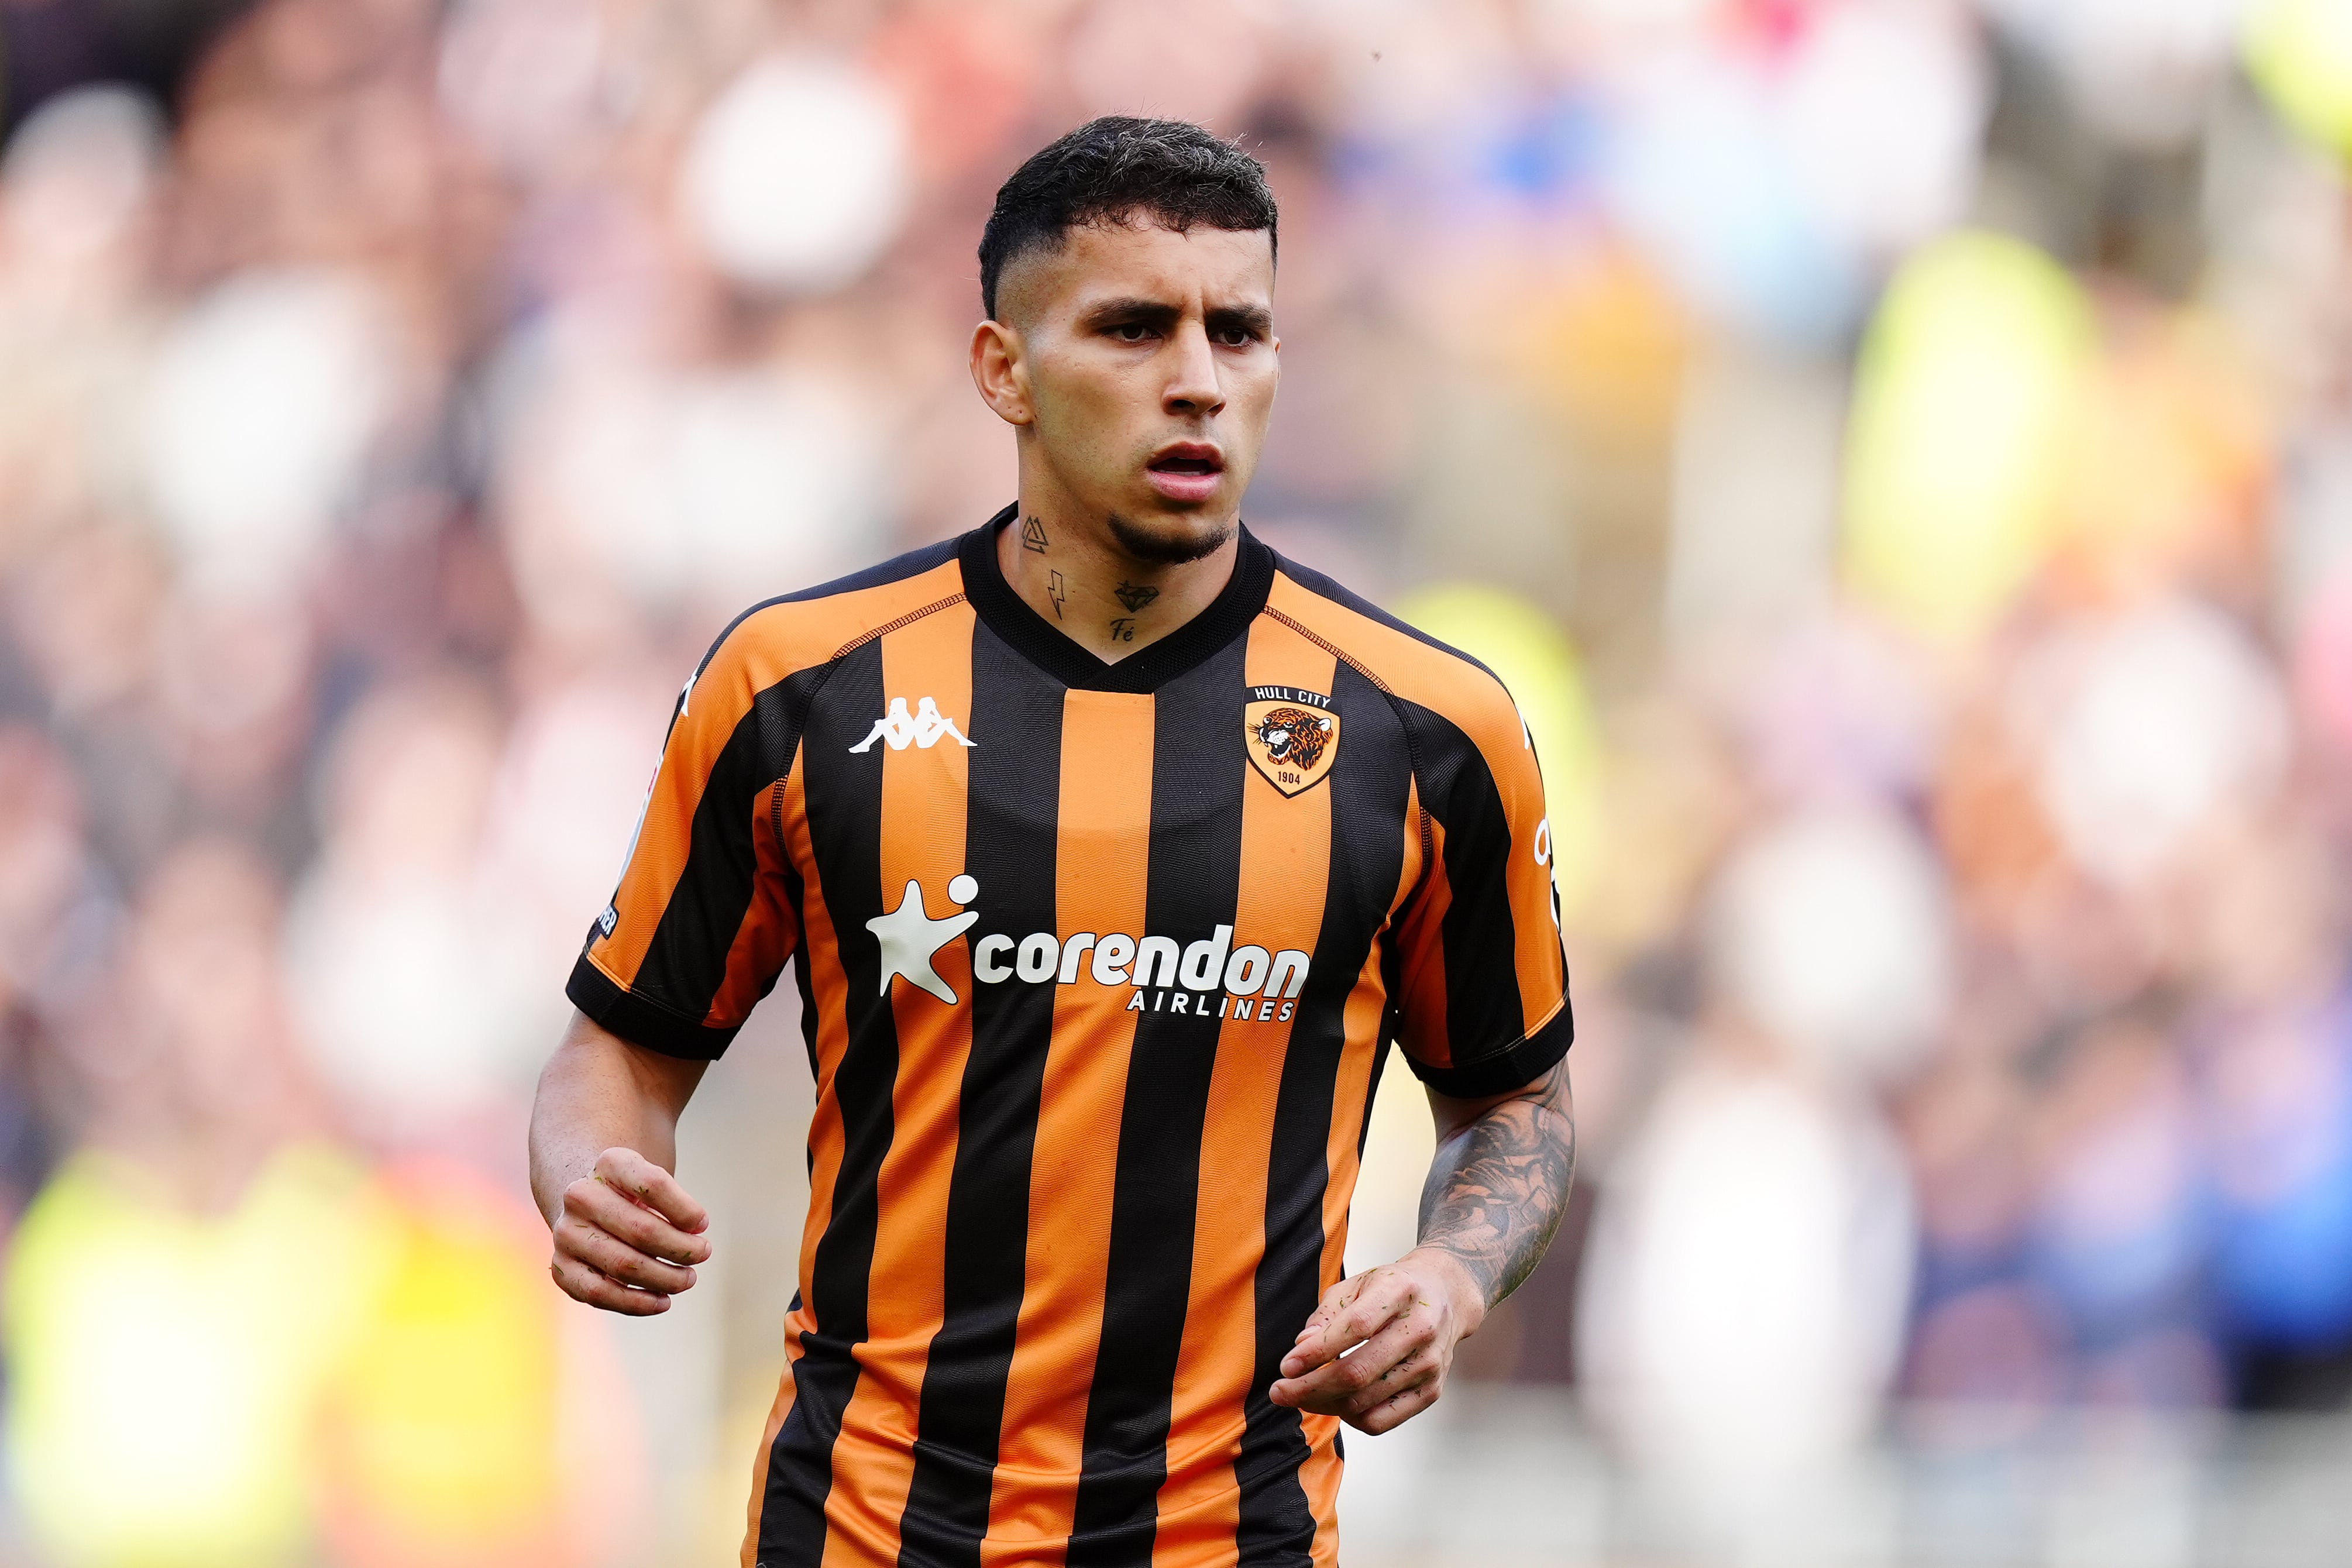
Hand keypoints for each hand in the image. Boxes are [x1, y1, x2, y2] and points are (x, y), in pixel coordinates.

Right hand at [548, 1147, 710, 1315]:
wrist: (588, 1205)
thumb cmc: (633, 1195)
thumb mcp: (652, 1181)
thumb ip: (677, 1201)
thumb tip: (696, 1229)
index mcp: (609, 1163)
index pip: (653, 1184)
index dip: (685, 1209)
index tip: (703, 1223)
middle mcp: (580, 1195)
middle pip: (642, 1230)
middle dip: (681, 1249)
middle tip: (703, 1254)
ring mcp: (567, 1233)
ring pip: (624, 1265)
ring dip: (664, 1278)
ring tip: (687, 1279)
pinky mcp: (563, 1267)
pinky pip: (600, 1293)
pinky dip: (636, 1303)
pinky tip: (662, 1301)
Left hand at [1267, 1248, 1483, 1434]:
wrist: (1447, 1297)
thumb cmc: (1393, 1290)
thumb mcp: (1356, 1285)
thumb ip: (1326, 1315)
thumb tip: (1301, 1348)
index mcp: (1400, 1290)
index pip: (1354, 1327)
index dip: (1315, 1352)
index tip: (1286, 1366)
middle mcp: (1420, 1328)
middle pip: (1357, 1373)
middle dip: (1309, 1388)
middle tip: (1280, 1392)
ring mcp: (1429, 1364)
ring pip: (1364, 1402)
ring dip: (1323, 1405)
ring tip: (1302, 1396)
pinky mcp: (1431, 1391)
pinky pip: (1381, 1421)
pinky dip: (1349, 1418)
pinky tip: (1334, 1403)